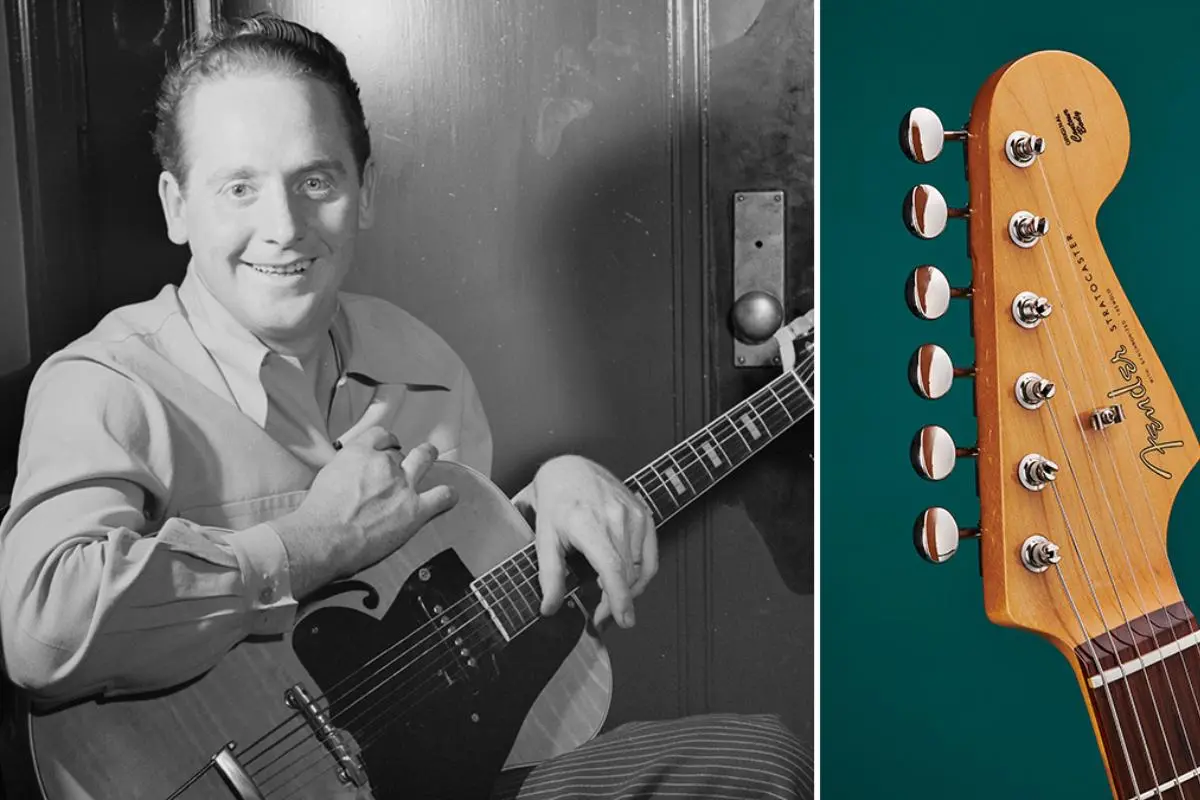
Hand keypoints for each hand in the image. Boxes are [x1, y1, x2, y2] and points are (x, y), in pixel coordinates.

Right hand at [274, 428, 456, 597]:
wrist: (326, 538)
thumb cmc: (318, 514)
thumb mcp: (326, 477)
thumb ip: (345, 469)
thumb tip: (350, 475)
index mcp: (359, 453)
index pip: (380, 436)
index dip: (386, 441)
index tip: (387, 446)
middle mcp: (384, 464)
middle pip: (398, 453)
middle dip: (399, 459)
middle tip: (399, 467)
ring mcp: (403, 485)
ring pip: (424, 459)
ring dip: (428, 457)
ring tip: (431, 456)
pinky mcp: (416, 509)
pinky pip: (442, 496)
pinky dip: (447, 495)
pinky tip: (449, 496)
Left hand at [519, 455, 657, 628]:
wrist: (571, 469)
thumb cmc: (555, 502)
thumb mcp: (543, 538)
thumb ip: (549, 575)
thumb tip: (549, 608)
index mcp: (588, 524)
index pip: (613, 568)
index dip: (620, 598)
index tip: (622, 619)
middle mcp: (616, 518)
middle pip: (627, 574)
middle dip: (616, 603)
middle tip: (601, 618)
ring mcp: (634, 514)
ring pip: (640, 568)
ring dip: (628, 590)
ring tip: (609, 599)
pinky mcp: (644, 514)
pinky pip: (650, 555)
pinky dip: (641, 574)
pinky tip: (627, 582)